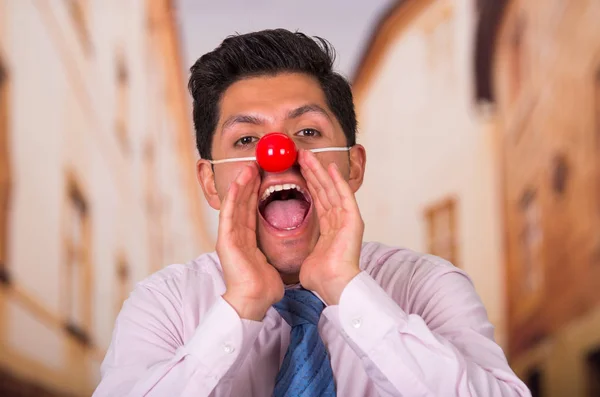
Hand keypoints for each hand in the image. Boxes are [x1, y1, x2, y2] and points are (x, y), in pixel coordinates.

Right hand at [218, 163, 283, 319]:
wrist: (253, 301)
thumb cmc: (263, 286)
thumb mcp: (271, 260)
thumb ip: (272, 249)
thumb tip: (285, 246)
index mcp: (246, 239)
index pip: (251, 210)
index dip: (256, 191)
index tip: (264, 175)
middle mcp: (236, 235)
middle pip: (243, 203)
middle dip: (249, 182)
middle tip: (257, 163)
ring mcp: (229, 236)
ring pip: (236, 204)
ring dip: (242, 184)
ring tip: (249, 166)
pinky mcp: (225, 240)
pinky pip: (230, 213)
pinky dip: (235, 197)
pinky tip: (240, 182)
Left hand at [297, 149, 362, 304]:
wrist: (334, 285)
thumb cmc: (321, 277)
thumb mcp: (307, 256)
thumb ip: (304, 248)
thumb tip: (295, 253)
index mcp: (330, 228)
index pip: (318, 200)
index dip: (308, 183)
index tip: (297, 170)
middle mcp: (340, 221)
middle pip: (324, 190)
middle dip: (312, 172)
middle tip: (300, 155)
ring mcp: (348, 219)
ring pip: (331, 189)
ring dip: (320, 171)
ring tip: (307, 156)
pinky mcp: (353, 219)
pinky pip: (344, 195)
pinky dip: (337, 180)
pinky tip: (329, 167)